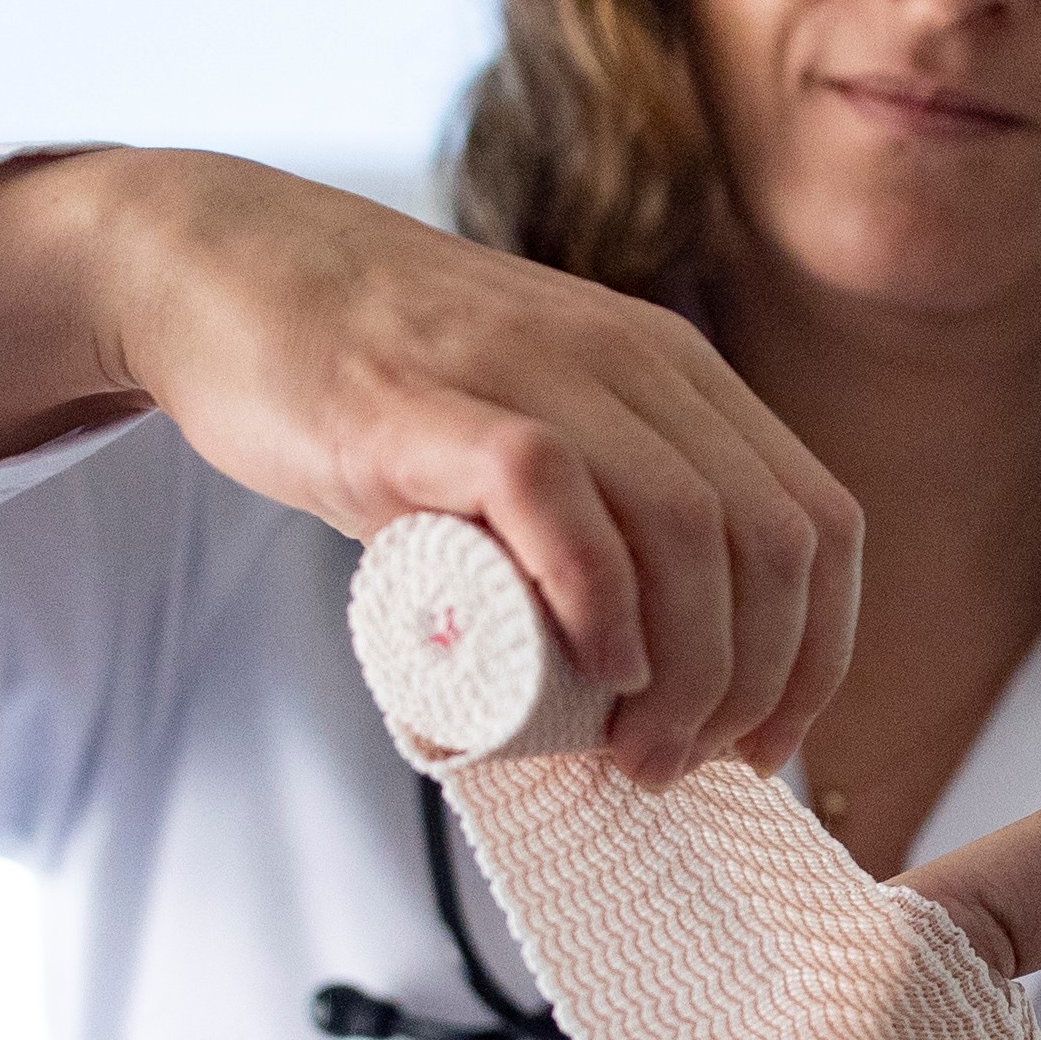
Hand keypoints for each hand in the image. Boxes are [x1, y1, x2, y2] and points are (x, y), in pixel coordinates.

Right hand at [74, 152, 865, 783]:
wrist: (222, 274)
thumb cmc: (372, 389)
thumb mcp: (529, 435)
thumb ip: (590, 525)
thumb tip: (638, 690)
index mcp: (675, 373)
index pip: (818, 524)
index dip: (816, 655)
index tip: (759, 744)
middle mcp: (629, 359)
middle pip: (770, 542)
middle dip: (753, 684)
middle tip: (679, 765)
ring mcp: (532, 369)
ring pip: (687, 523)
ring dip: (688, 669)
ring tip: (638, 751)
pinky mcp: (428, 398)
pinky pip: (556, 490)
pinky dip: (600, 595)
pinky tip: (600, 672)